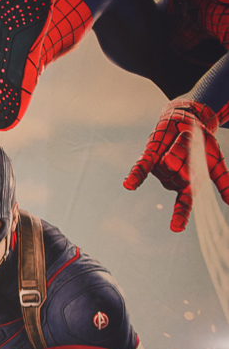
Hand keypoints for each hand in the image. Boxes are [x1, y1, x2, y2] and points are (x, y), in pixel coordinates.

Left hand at [124, 99, 228, 230]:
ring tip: (183, 138)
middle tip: (194, 144)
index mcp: (188, 185)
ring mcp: (159, 170)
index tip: (175, 228)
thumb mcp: (215, 161)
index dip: (180, 216)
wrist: (190, 121)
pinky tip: (129, 185)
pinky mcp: (149, 157)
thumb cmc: (203, 145)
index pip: (183, 204)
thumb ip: (221, 180)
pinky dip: (136, 176)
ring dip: (181, 146)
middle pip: (182, 174)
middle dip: (192, 155)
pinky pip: (141, 168)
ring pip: (170, 163)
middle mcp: (171, 180)